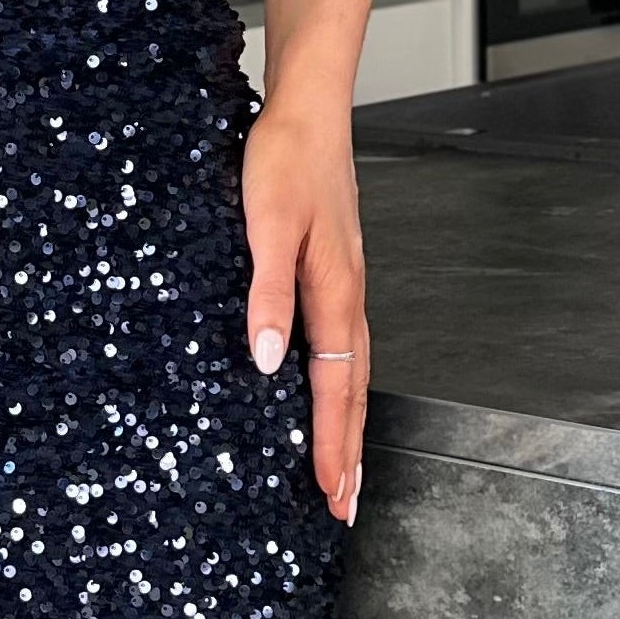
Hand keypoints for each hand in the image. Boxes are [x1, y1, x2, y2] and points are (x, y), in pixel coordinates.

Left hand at [239, 95, 367, 524]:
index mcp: (335, 295)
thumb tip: (265, 361)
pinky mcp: (333, 273)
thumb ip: (267, 293)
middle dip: (350, 454)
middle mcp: (347, 298)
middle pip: (354, 393)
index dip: (332, 445)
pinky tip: (328, 396)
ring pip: (352, 374)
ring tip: (342, 472)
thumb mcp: (266, 226)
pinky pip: (342, 348)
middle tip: (345, 508)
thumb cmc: (285, 160)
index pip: (337, 389)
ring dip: (348, 426)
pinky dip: (341, 387)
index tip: (331, 494)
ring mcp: (344, 287)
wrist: (308, 110)